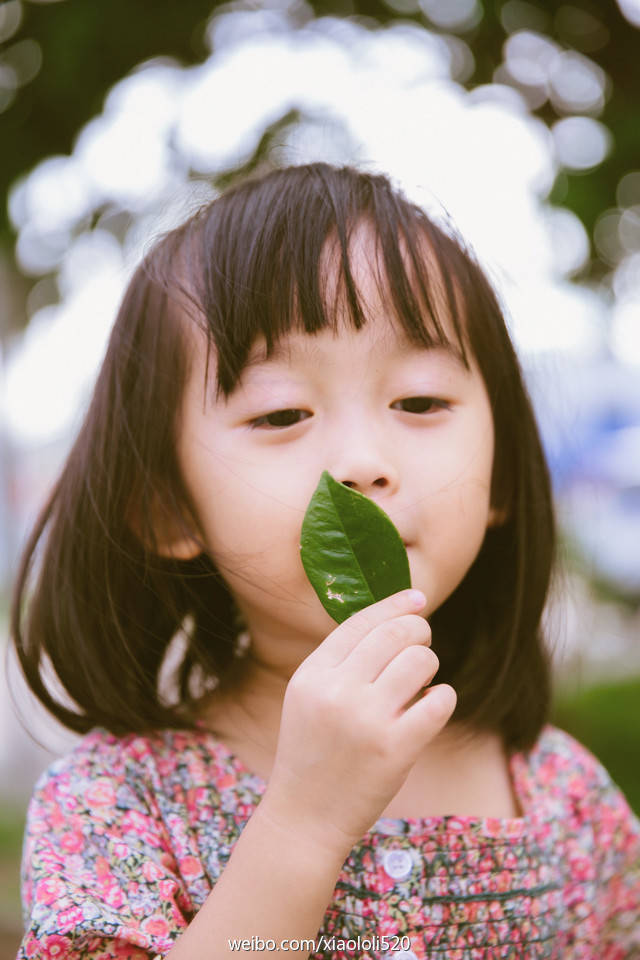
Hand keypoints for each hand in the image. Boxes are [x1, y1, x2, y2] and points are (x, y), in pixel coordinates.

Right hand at [258, 590, 455, 858]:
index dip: (395, 604)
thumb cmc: (312, 752)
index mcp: (312, 674)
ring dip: (429, 665)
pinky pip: (439, 702)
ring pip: (421, 661)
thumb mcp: (307, 696)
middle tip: (422, 643)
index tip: (418, 598)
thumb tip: (395, 616)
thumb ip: (340, 660)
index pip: (361, 621)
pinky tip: (431, 706)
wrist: (305, 817)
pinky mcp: (395, 749)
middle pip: (396, 633)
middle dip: (419, 631)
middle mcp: (336, 691)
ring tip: (421, 683)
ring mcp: (366, 720)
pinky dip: (443, 698)